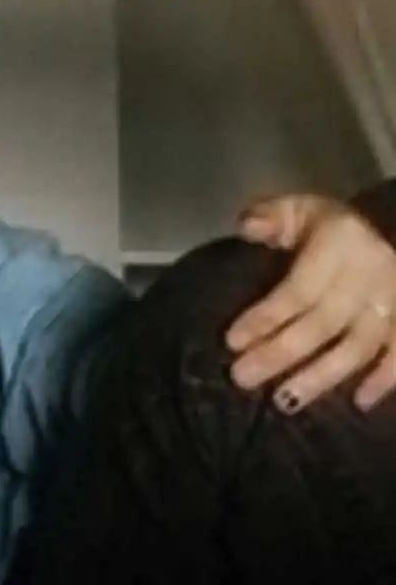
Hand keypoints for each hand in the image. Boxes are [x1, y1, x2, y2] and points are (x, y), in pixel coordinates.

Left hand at [227, 194, 395, 411]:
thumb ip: (270, 217)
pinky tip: (359, 403)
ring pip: (357, 347)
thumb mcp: (301, 209)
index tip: (232, 342)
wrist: (394, 226)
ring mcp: (393, 303)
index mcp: (339, 248)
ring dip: (321, 377)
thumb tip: (247, 227)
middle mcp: (368, 278)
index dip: (266, 317)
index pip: (298, 290)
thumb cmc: (334, 226)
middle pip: (321, 324)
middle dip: (280, 354)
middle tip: (242, 378)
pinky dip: (385, 380)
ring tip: (284, 402)